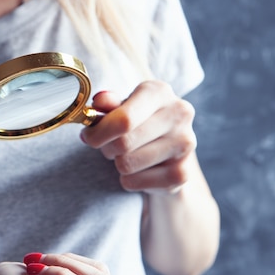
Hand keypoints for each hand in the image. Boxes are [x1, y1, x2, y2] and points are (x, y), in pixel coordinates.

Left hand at [80, 81, 196, 194]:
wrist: (168, 148)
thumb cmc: (138, 122)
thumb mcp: (121, 107)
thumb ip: (108, 103)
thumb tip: (100, 101)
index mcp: (159, 92)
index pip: (123, 120)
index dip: (99, 132)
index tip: (89, 136)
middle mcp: (178, 114)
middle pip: (123, 143)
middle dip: (107, 148)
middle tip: (109, 146)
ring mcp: (184, 145)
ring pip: (127, 164)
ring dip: (118, 164)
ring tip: (127, 155)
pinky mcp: (181, 173)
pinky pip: (134, 182)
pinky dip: (128, 180)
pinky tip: (139, 169)